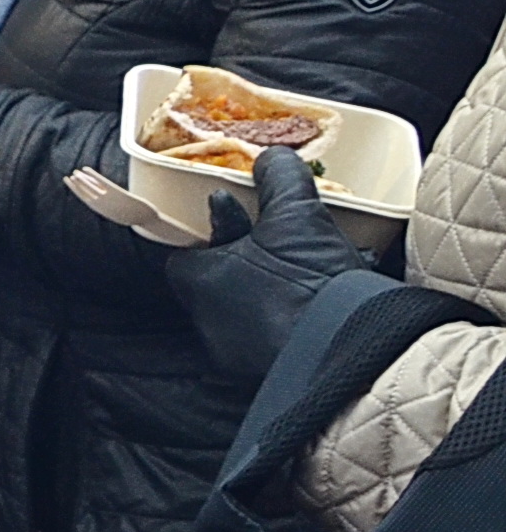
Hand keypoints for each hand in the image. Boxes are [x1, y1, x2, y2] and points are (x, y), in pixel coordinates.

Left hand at [163, 146, 369, 380]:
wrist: (347, 346)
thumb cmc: (306, 278)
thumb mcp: (295, 214)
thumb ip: (279, 179)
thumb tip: (272, 157)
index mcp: (200, 282)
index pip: (185, 255)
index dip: (213, 231)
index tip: (238, 213)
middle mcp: (208, 323)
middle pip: (220, 281)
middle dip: (250, 259)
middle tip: (282, 241)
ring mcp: (238, 355)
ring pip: (252, 310)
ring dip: (277, 288)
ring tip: (313, 267)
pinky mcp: (271, 374)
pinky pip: (277, 336)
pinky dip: (297, 316)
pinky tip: (326, 300)